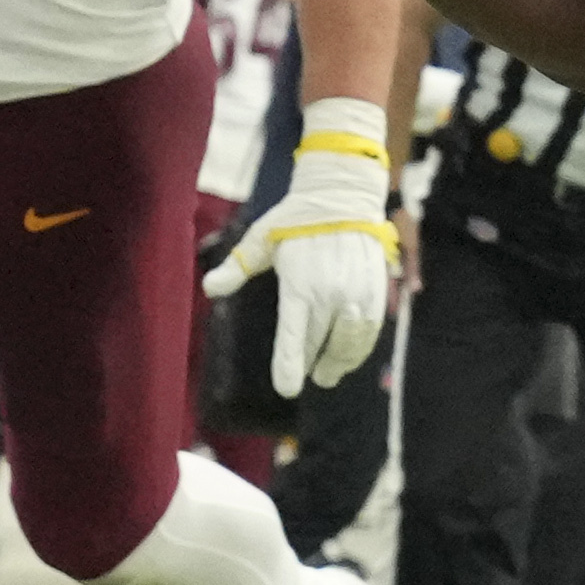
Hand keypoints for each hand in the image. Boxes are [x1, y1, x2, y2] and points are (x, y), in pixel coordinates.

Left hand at [200, 106, 396, 389]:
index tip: (287, 389)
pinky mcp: (376, 291)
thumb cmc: (296, 218)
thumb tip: (208, 288)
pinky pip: (370, 331)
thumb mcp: (261, 239)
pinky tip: (352, 352)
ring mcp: (356, 295)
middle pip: (320, 344)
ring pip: (349, 343)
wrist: (344, 196)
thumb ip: (236, 268)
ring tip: (331, 372)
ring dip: (340, 361)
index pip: (293, 337)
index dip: (289, 366)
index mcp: (299, 286)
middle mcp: (330, 295)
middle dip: (313, 366)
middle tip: (311, 378)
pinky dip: (360, 347)